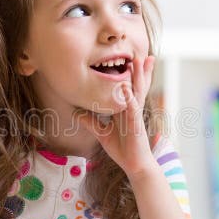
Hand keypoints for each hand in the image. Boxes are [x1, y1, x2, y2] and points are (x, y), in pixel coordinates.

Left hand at [79, 55, 156, 177]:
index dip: (132, 75)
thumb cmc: (122, 149)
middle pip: (137, 85)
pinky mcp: (135, 125)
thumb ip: (91, 122)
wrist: (133, 165)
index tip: (131, 59)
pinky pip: (132, 108)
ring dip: (139, 76)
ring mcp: (135, 116)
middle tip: (142, 53)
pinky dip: (129, 98)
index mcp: (127, 110)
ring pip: (137, 92)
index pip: (130, 88)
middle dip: (140, 70)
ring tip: (138, 60)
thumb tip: (76, 112)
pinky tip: (126, 88)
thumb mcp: (102, 133)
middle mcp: (133, 110)